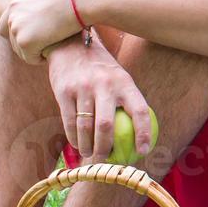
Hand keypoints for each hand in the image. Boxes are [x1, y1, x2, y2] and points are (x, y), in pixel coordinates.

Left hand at [0, 0, 83, 64]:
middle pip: (13, 41)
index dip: (19, 35)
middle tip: (47, 45)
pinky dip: (41, 58)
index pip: (5, 27)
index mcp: (16, 5)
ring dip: (36, 52)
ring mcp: (16, 29)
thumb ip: (46, 0)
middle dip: (29, 45)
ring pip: (22, 51)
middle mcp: (11, 16)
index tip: (34, 38)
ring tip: (52, 46)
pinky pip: (30, 58)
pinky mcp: (25, 41)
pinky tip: (53, 50)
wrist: (79, 1)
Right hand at [45, 38, 152, 160]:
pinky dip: (74, 138)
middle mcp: (104, 85)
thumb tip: (138, 135)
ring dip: (88, 147)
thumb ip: (127, 101)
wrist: (70, 45)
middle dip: (107, 149)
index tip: (144, 151)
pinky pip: (69, 122)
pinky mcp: (63, 91)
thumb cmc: (101, 69)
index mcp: (124, 82)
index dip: (143, 132)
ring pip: (85, 127)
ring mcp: (82, 88)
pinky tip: (77, 146)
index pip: (140, 110)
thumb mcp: (119, 77)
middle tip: (108, 161)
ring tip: (91, 156)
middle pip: (107, 125)